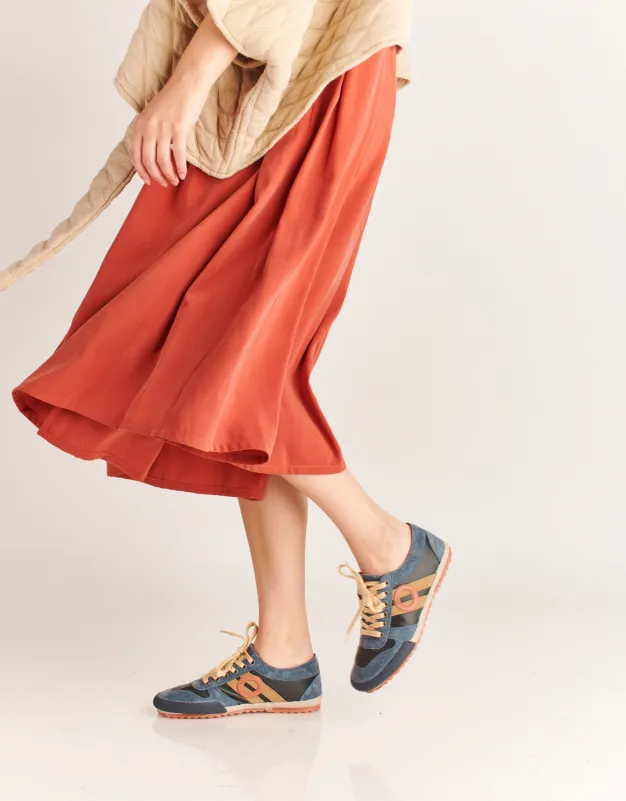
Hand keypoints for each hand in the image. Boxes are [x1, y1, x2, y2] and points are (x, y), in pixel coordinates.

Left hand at [129, 12, 236, 187]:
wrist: (188, 83)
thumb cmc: (174, 99)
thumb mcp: (154, 114)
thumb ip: (150, 131)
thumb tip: (154, 153)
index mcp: (140, 124)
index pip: (135, 154)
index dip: (141, 171)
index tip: (148, 180)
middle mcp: (149, 126)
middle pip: (148, 161)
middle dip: (156, 176)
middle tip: (164, 184)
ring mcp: (163, 127)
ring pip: (162, 160)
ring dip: (168, 175)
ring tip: (175, 181)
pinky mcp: (178, 128)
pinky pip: (178, 155)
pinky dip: (179, 168)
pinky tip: (183, 174)